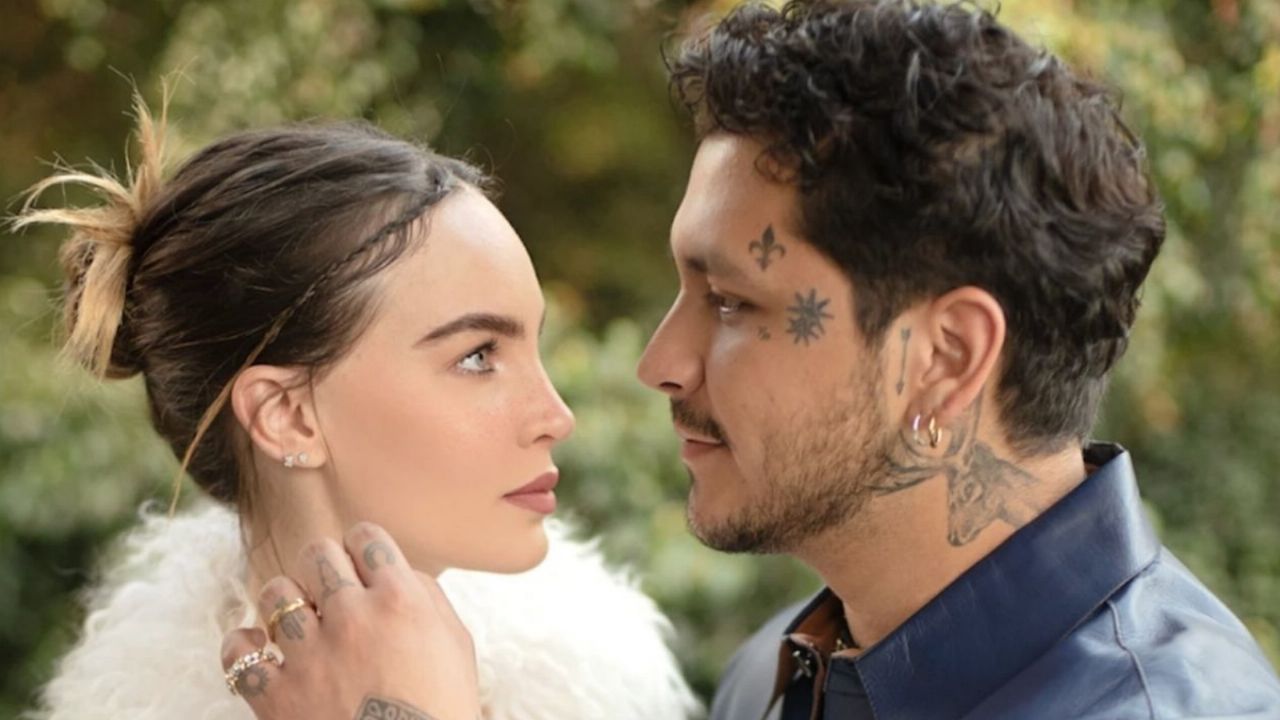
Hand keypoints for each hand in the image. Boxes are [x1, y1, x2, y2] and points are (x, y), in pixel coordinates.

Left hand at [220, 522, 480, 719]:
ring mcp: (312, 654)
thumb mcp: (456, 645)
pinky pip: (238, 652)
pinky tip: (259, 652)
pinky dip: (242, 648)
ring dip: (285, 604)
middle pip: (318, 553)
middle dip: (323, 569)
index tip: (360, 565)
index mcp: (401, 600)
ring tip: (297, 624)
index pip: (365, 536)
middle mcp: (353, 616)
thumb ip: (427, 596)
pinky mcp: (278, 694)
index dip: (361, 548)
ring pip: (275, 592)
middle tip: (330, 594)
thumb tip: (397, 571)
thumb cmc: (443, 710)